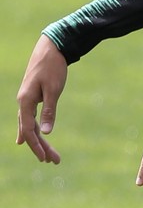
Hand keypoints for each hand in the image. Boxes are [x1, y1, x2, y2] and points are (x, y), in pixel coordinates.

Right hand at [16, 34, 67, 162]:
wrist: (52, 46)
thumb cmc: (53, 66)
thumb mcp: (54, 89)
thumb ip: (49, 111)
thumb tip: (45, 133)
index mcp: (26, 101)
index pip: (29, 130)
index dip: (36, 146)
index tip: (45, 159)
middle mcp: (23, 102)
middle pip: (30, 130)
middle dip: (41, 147)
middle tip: (54, 161)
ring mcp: (27, 99)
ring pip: (31, 124)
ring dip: (40, 139)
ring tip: (49, 156)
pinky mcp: (32, 95)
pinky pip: (30, 117)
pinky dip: (32, 128)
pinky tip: (31, 137)